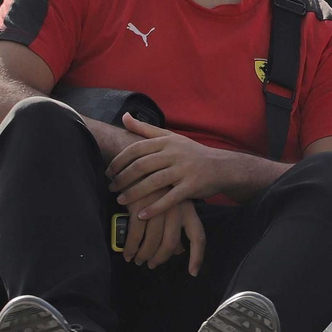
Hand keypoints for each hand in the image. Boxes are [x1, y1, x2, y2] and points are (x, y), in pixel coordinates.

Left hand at [107, 113, 230, 217]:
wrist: (223, 166)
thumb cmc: (192, 153)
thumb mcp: (171, 137)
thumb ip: (146, 129)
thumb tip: (124, 116)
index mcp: (167, 142)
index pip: (137, 149)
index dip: (119, 161)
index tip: (108, 172)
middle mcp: (175, 154)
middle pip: (142, 166)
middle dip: (123, 178)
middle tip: (111, 188)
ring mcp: (185, 170)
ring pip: (154, 182)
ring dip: (135, 193)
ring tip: (121, 201)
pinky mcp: (193, 186)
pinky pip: (170, 198)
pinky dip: (155, 208)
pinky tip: (142, 215)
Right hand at [120, 188, 206, 274]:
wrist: (140, 166)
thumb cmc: (157, 188)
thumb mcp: (172, 204)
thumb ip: (177, 227)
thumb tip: (180, 251)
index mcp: (188, 209)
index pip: (198, 236)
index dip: (197, 256)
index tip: (193, 273)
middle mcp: (176, 210)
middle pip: (171, 244)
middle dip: (160, 258)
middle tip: (151, 265)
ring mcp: (158, 209)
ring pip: (152, 242)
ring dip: (143, 255)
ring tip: (136, 260)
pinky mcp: (140, 208)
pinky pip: (136, 236)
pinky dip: (131, 248)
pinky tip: (127, 254)